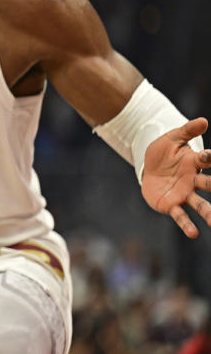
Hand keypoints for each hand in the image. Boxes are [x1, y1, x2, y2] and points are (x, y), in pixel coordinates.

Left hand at [141, 117, 210, 237]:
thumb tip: (204, 120)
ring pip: (200, 205)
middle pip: (209, 185)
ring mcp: (184, 194)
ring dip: (209, 214)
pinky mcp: (172, 205)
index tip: (210, 156)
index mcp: (194, 162)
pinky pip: (181, 216)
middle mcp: (193, 180)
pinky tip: (193, 233)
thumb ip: (186, 130)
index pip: (207, 159)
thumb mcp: (172, 139)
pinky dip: (187, 224)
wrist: (148, 168)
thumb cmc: (164, 153)